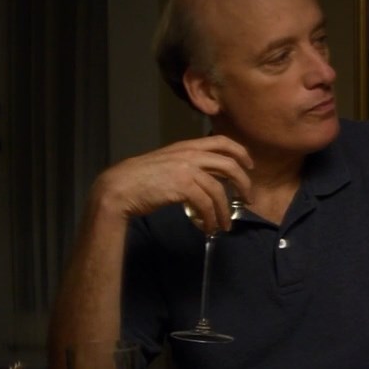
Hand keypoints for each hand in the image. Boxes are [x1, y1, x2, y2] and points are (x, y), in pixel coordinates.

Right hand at [91, 135, 252, 233]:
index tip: (250, 166)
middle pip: (229, 165)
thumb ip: (188, 165)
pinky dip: (211, 218)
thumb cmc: (140, 179)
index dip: (241, 152)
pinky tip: (209, 227)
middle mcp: (189, 154)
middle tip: (248, 199)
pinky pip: (206, 204)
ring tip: (225, 225)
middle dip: (243, 183)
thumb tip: (210, 177)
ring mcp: (186, 169)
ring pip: (219, 191)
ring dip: (225, 211)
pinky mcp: (182, 186)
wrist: (118, 187)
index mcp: (186, 146)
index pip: (222, 141)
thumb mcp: (168, 163)